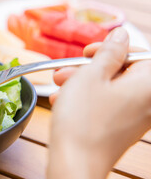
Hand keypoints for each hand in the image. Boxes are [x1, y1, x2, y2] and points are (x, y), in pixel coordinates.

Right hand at [47, 27, 150, 178]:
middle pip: (122, 72)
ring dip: (83, 83)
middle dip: (90, 68)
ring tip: (58, 86)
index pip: (138, 54)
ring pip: (110, 89)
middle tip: (67, 69)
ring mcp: (134, 119)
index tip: (90, 51)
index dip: (112, 48)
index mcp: (148, 85)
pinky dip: (86, 100)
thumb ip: (109, 52)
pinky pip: (106, 106)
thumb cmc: (83, 120)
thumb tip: (121, 35)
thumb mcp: (91, 75)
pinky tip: (62, 101)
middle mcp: (147, 102)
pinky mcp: (120, 129)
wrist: (75, 164)